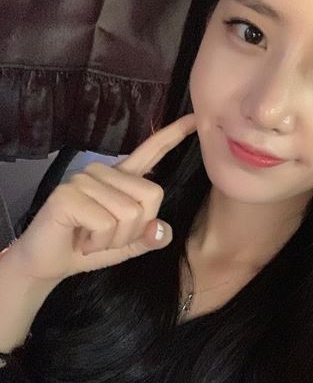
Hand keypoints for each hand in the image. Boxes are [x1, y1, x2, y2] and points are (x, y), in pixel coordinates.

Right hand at [8, 114, 195, 284]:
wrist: (49, 263)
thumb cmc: (88, 247)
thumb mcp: (127, 245)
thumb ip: (148, 236)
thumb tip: (163, 231)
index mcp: (122, 178)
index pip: (152, 151)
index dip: (173, 136)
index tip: (193, 119)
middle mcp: (104, 172)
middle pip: (152, 196)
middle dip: (135, 229)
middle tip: (107, 236)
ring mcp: (85, 179)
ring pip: (129, 214)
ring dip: (114, 239)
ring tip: (91, 238)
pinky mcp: (68, 194)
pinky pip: (105, 223)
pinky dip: (98, 242)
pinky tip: (81, 240)